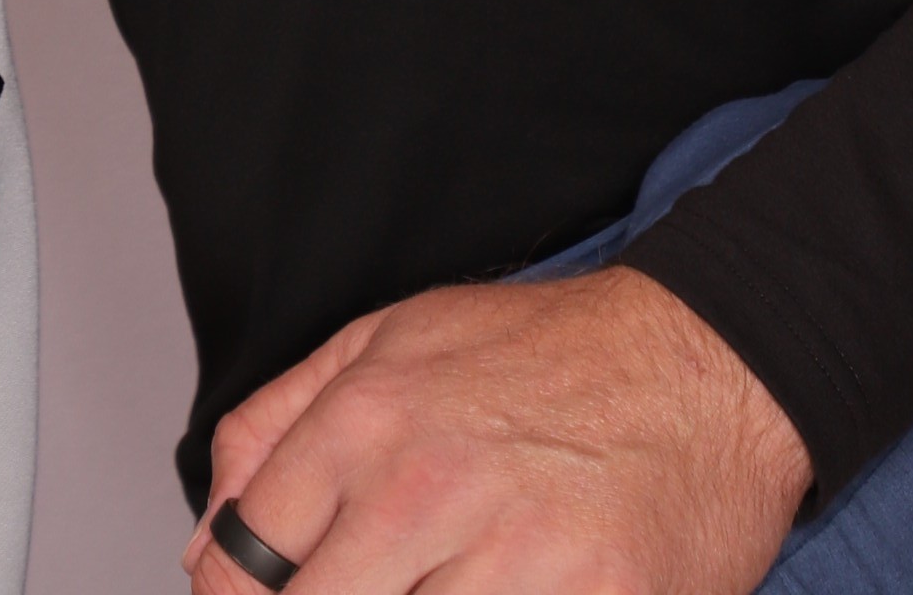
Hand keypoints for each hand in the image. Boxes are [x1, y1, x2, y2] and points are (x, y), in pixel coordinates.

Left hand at [187, 265, 809, 594]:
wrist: (705, 366)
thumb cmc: (548, 358)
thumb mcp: (389, 342)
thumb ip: (277, 429)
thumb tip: (207, 541)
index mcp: (365, 421)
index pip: (241, 570)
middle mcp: (425, 490)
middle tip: (384, 585)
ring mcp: (510, 561)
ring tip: (444, 581)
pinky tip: (501, 593)